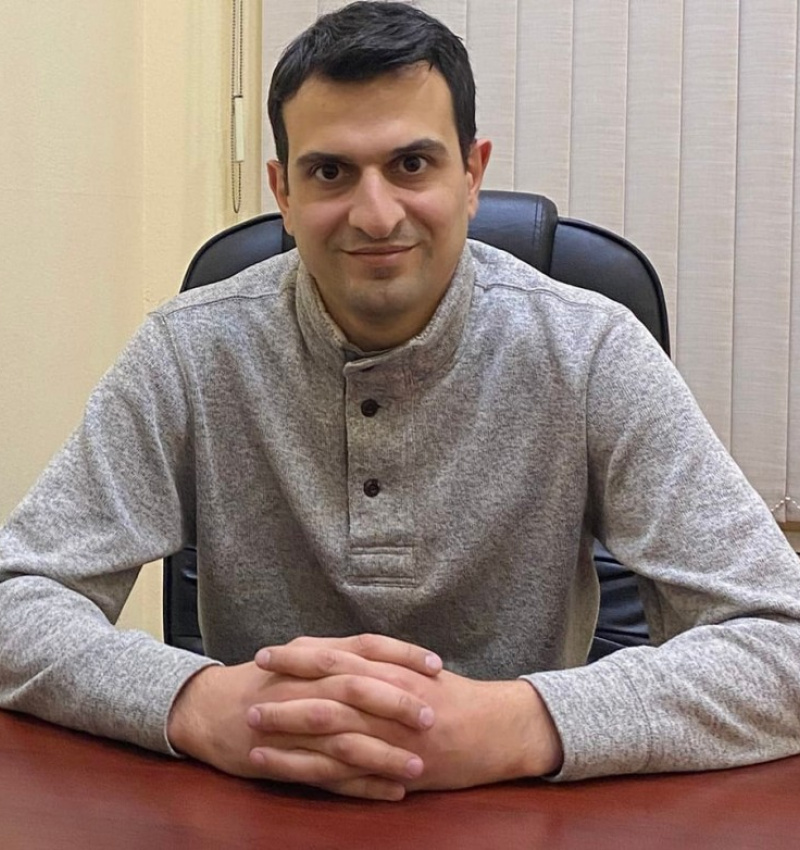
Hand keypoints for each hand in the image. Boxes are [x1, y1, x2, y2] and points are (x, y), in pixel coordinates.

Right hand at [167, 634, 441, 799]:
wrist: (207, 708)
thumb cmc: (265, 680)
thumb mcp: (301, 656)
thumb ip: (342, 656)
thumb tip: (390, 657)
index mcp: (314, 655)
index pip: (366, 647)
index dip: (403, 655)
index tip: (437, 666)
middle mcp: (305, 684)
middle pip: (357, 689)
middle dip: (396, 703)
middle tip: (431, 717)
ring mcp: (292, 724)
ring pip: (345, 738)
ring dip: (383, 753)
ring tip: (418, 766)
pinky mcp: (284, 759)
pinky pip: (328, 775)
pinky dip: (361, 785)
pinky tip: (391, 792)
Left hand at [255, 645, 563, 791]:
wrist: (495, 730)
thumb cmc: (456, 698)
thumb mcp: (418, 669)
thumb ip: (381, 661)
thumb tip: (340, 653)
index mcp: (390, 670)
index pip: (335, 657)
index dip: (299, 656)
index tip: (268, 652)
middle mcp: (384, 698)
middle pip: (324, 690)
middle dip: (284, 687)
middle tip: (250, 684)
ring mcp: (385, 735)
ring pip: (326, 729)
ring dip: (286, 726)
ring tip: (253, 722)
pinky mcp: (388, 767)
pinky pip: (338, 770)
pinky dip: (303, 766)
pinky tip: (275, 763)